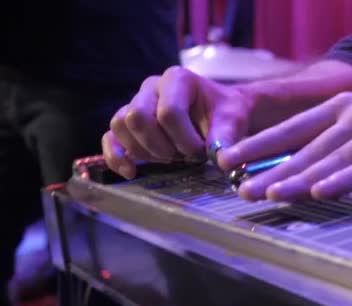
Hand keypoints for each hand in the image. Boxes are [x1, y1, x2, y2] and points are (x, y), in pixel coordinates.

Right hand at [102, 66, 251, 178]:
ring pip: (120, 126)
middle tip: (183, 156)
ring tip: (170, 157)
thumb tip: (219, 157)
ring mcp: (136, 103)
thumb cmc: (226, 113)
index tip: (202, 150)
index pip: (168, 112)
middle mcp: (151, 87)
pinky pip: (109, 138)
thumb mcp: (233, 119)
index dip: (184, 140)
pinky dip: (116, 157)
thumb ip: (226, 135)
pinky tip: (131, 171)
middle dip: (161, 145)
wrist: (222, 114)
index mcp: (177, 78)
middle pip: (137, 117)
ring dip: (145, 150)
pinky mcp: (128, 124)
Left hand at [219, 91, 351, 200]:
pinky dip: (344, 180)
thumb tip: (298, 169)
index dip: (260, 144)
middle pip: (309, 146)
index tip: (229, 160)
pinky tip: (321, 192)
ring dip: (301, 176)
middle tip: (242, 188)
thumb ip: (336, 142)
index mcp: (344, 107)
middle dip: (273, 168)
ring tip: (270, 192)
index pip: (294, 128)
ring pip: (335, 157)